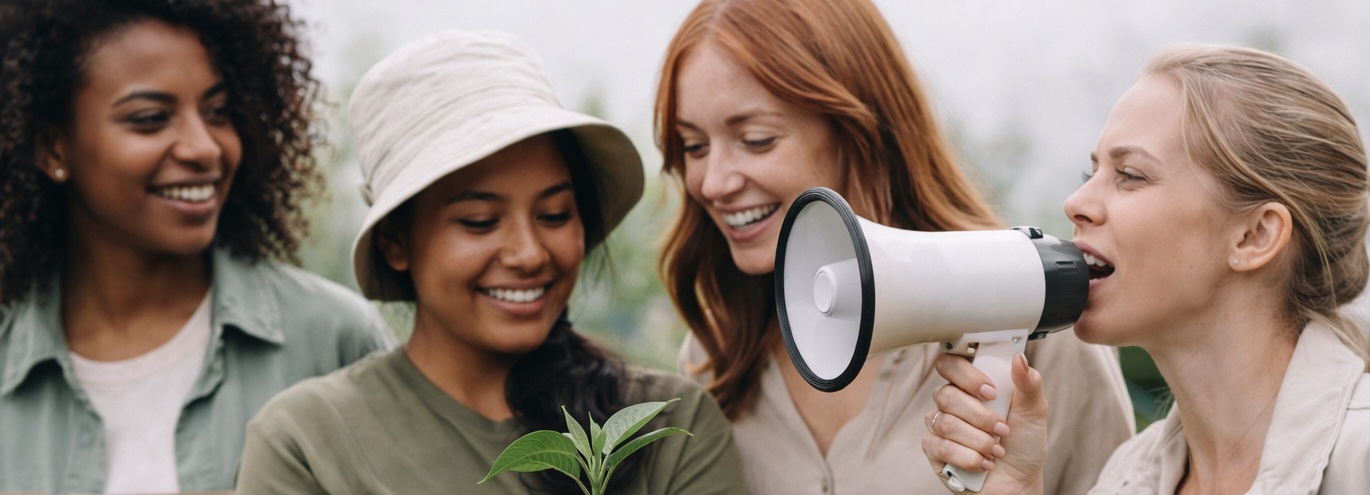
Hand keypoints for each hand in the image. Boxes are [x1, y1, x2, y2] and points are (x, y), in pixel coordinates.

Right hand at [921, 353, 1047, 493]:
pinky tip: (984, 463)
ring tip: (997, 450)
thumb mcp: (1033, 412)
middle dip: (980, 417)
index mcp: (971, 386)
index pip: (950, 364)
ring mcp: (938, 425)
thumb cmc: (1024, 446)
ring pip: (945, 423)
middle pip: (946, 395)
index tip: (992, 393)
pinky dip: (969, 458)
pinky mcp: (933, 449)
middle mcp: (951, 402)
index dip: (966, 376)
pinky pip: (941, 447)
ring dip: (979, 441)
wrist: (1017, 483)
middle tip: (1002, 429)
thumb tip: (1019, 358)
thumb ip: (1028, 384)